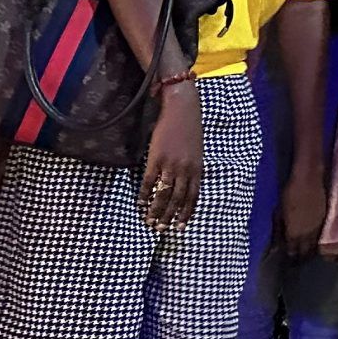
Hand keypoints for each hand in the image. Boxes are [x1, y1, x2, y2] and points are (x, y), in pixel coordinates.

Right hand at [141, 86, 203, 229]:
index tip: (181, 226)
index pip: (193, 196)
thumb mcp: (197, 151)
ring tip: (150, 222)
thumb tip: (189, 183)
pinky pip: (149, 182)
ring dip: (156, 210)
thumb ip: (193, 167)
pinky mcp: (157, 158)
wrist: (182, 109)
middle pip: (178, 199)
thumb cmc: (189, 128)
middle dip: (170, 216)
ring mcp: (171, 165)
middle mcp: (186, 169)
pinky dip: (144, 195)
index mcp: (198, 168)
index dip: (187, 213)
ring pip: (163, 194)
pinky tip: (139, 204)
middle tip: (162, 229)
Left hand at [278, 162, 326, 259]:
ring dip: (310, 250)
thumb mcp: (278, 213)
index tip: (288, 260)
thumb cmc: (289, 194)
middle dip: (301, 258)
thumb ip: (278, 231)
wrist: (309, 179)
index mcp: (295, 233)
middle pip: (306, 252)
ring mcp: (319, 227)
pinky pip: (321, 235)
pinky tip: (314, 240)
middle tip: (298, 261)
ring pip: (315, 245)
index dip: (291, 257)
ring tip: (307, 254)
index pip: (294, 252)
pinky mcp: (326, 220)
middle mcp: (308, 234)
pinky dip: (316, 240)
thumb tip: (275, 248)